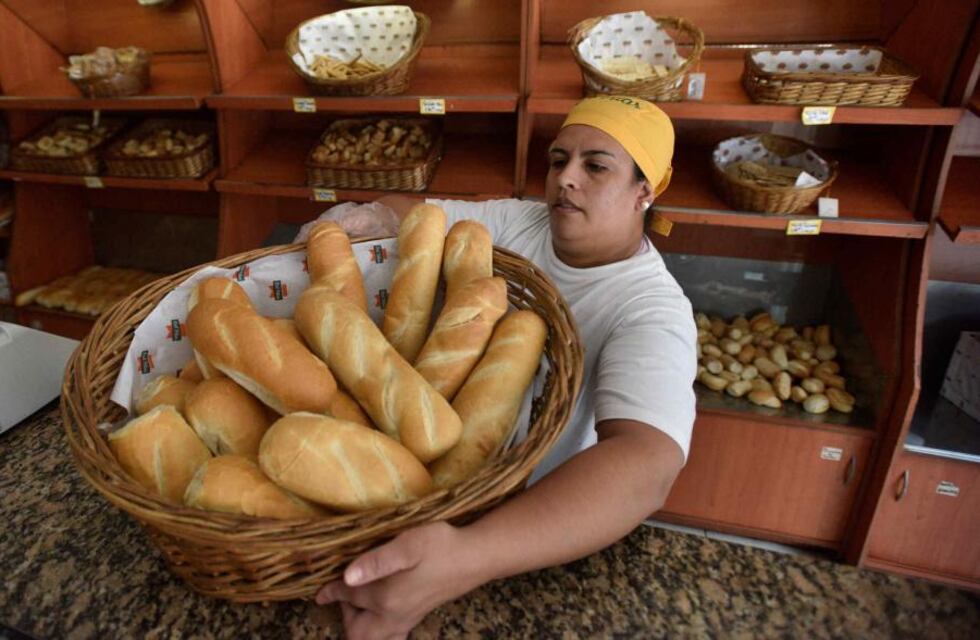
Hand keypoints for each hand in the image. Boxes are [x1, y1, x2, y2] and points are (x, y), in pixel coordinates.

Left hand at [315, 521, 483, 639]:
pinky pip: (391, 637)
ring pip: (373, 639)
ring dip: (360, 627)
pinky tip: (381, 614)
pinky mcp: (416, 617)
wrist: (473, 557)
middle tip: (345, 592)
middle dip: (345, 616)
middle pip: (357, 633)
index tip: (319, 591)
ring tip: (359, 605)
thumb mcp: (408, 544)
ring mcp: (406, 619)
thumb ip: (376, 561)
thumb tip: (346, 576)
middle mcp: (393, 615)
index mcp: (386, 597)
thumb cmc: (440, 545)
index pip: (349, 597)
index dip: (331, 591)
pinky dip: (378, 633)